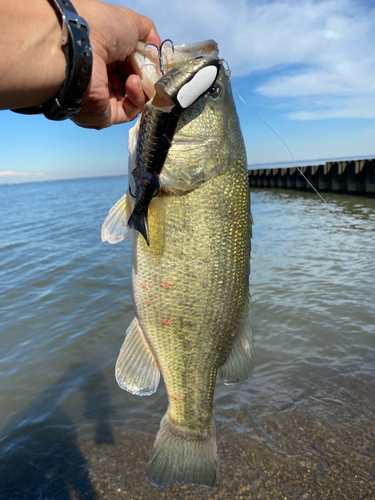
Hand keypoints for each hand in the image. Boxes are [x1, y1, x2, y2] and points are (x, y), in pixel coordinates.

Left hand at [71, 0, 160, 128]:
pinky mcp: (103, 115)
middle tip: (148, 68)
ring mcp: (100, 98)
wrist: (80, 47)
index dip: (142, 62)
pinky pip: (128, 112)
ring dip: (142, 86)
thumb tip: (156, 49)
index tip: (152, 58)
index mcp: (101, 55)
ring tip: (137, 74)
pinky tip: (133, 83)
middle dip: (144, 76)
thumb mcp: (131, 21)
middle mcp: (98, 77)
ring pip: (133, 99)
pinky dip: (137, 98)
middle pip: (131, 82)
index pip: (128, 64)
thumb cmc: (99, 28)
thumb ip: (148, 34)